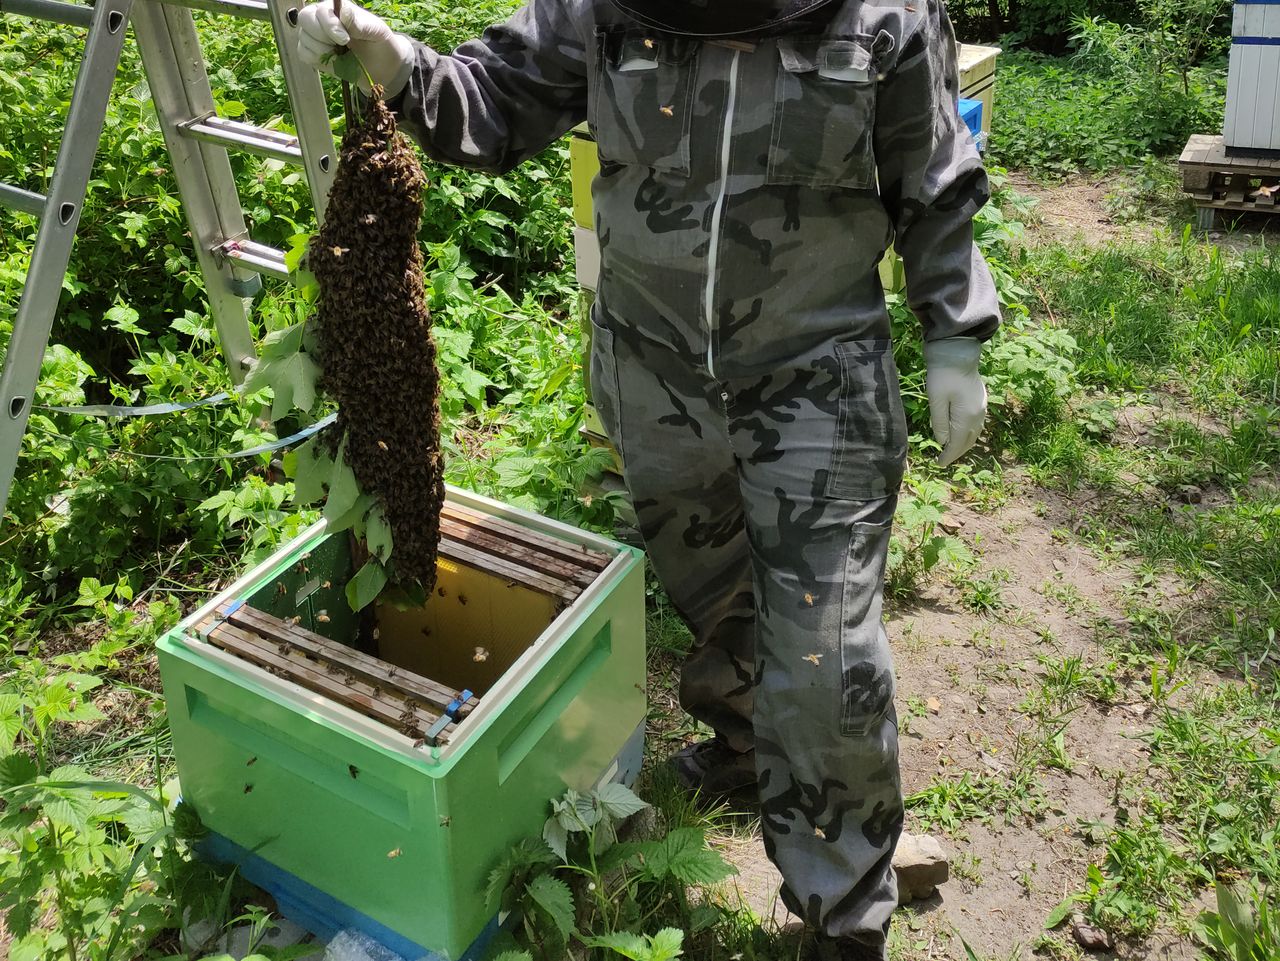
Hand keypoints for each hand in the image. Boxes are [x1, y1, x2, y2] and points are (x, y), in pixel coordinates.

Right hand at [296, 0, 413, 94]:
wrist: (381, 66)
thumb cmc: (378, 43)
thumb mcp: (374, 30)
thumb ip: (357, 22)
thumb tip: (343, 11)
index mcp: (336, 8)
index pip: (321, 11)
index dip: (329, 25)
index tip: (345, 40)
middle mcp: (321, 18)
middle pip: (305, 19)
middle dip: (322, 37)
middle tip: (342, 47)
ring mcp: (314, 34)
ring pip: (304, 38)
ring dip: (323, 51)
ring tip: (341, 54)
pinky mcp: (312, 52)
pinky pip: (303, 53)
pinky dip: (316, 59)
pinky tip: (332, 60)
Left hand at [924, 337, 986, 466]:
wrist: (958, 353)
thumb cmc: (943, 375)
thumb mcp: (936, 400)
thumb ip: (940, 423)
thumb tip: (943, 442)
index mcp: (966, 417)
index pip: (956, 444)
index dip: (948, 456)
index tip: (938, 464)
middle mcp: (978, 415)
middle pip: (967, 441)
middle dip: (956, 453)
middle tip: (943, 460)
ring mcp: (982, 407)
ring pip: (974, 434)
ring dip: (963, 444)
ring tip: (951, 450)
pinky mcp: (981, 400)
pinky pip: (976, 425)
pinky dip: (968, 434)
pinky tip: (960, 434)